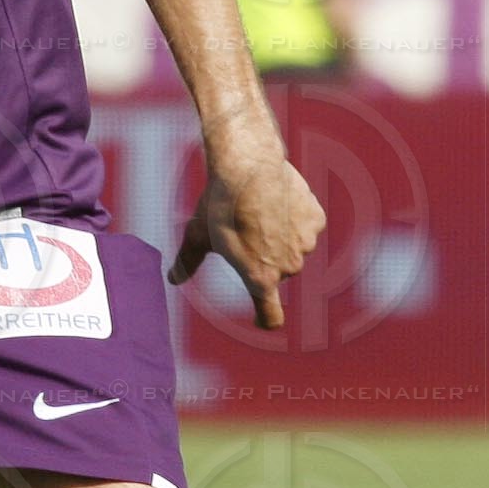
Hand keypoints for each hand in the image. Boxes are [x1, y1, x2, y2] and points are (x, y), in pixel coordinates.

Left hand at [168, 155, 324, 329]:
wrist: (249, 167)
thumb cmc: (219, 205)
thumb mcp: (197, 236)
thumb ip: (187, 263)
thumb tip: (172, 279)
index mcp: (260, 278)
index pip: (271, 314)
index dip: (265, 319)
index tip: (262, 320)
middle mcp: (288, 267)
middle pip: (276, 271)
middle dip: (262, 259)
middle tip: (243, 232)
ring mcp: (306, 244)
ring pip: (292, 247)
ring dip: (278, 237)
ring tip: (257, 213)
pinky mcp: (316, 221)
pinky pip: (304, 226)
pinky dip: (293, 217)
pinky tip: (275, 200)